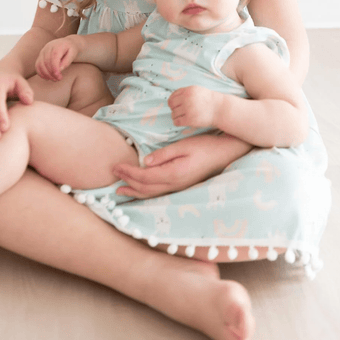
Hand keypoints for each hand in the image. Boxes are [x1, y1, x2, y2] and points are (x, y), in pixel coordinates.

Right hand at [35, 36, 79, 80]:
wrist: (67, 42)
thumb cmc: (71, 49)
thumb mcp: (73, 54)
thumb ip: (67, 61)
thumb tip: (60, 70)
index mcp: (57, 46)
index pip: (53, 57)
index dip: (54, 68)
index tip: (58, 76)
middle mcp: (48, 47)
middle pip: (46, 62)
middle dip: (51, 73)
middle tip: (58, 79)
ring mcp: (43, 51)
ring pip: (40, 64)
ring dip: (46, 74)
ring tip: (54, 79)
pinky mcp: (40, 55)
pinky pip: (37, 65)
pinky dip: (41, 73)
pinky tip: (47, 78)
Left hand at [113, 135, 231, 198]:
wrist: (226, 153)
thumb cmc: (206, 145)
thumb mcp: (184, 145)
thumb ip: (164, 155)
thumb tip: (145, 162)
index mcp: (174, 174)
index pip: (144, 177)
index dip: (128, 173)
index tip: (115, 166)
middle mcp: (175, 185)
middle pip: (145, 188)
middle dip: (127, 182)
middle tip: (113, 176)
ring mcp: (179, 188)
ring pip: (151, 194)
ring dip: (134, 192)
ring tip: (120, 190)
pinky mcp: (182, 186)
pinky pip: (159, 193)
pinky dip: (145, 193)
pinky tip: (140, 190)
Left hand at [168, 84, 219, 128]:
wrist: (220, 109)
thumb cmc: (209, 100)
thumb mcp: (197, 90)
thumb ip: (186, 92)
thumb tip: (172, 97)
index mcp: (188, 90)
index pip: (172, 96)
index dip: (172, 101)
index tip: (176, 105)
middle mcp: (187, 99)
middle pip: (171, 105)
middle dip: (174, 109)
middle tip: (179, 112)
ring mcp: (188, 109)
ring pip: (173, 114)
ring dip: (176, 116)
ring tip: (182, 117)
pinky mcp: (190, 119)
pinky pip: (177, 122)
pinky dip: (177, 123)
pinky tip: (182, 122)